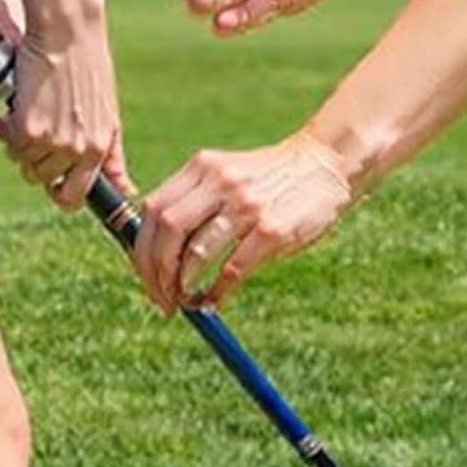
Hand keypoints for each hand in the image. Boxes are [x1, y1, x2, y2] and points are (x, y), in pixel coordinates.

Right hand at [0, 16, 132, 210]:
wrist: (68, 31)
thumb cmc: (89, 68)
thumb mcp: (110, 117)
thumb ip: (113, 158)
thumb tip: (126, 192)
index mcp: (99, 150)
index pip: (75, 198)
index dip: (60, 194)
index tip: (52, 184)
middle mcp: (77, 151)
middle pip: (42, 181)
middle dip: (35, 162)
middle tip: (37, 133)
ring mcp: (53, 142)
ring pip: (24, 163)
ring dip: (20, 144)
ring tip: (29, 115)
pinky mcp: (29, 128)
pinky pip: (9, 144)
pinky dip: (5, 128)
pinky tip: (13, 109)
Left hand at [135, 131, 352, 311]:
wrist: (325, 164)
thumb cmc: (268, 180)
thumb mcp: (225, 175)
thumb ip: (193, 201)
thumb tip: (156, 252)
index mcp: (202, 167)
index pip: (153, 211)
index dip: (141, 251)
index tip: (145, 277)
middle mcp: (220, 182)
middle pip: (168, 232)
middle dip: (156, 273)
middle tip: (161, 298)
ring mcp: (246, 206)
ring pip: (196, 253)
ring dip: (182, 285)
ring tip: (183, 302)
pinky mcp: (272, 230)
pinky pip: (232, 270)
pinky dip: (217, 293)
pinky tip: (213, 302)